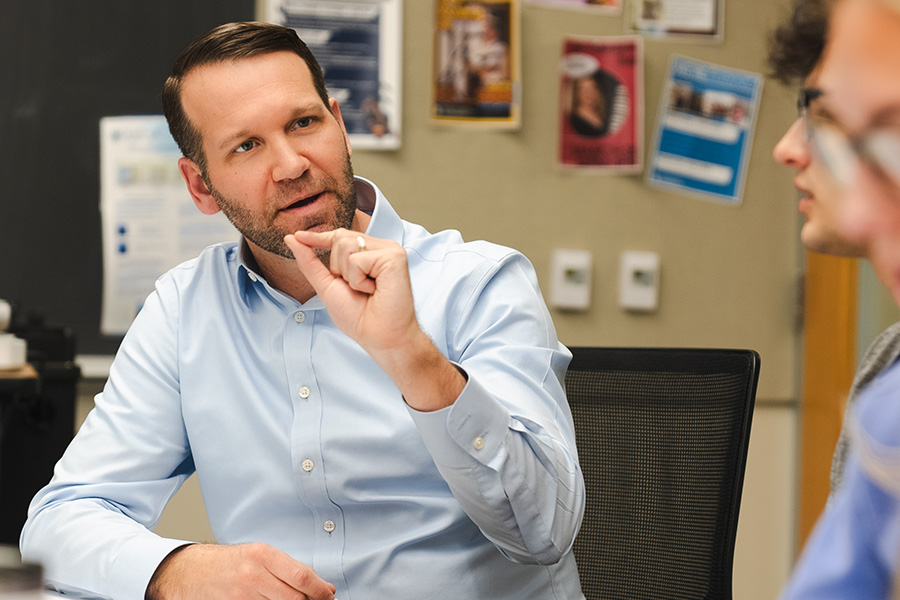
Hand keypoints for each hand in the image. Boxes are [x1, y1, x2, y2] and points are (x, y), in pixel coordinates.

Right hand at [146, 543, 335, 599]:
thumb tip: (323, 586)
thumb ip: (290, 569)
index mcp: (263, 555)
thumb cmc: (229, 562)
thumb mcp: (260, 555)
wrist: (189, 572)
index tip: (329, 596)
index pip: (302, 577)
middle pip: (295, 598)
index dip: (321, 591)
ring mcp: (241, 596)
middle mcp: (252, 575)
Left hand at [283, 229, 464, 410]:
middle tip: (359, 289)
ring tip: (368, 290)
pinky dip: (359, 280)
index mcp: (369, 252)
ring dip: (350, 276)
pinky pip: (359, 259)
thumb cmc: (360, 318)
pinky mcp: (394, 257)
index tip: (298, 236)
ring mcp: (390, 251)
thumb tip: (292, 239)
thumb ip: (310, 262)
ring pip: (347, 246)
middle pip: (340, 238)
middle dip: (338, 268)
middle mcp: (381, 247)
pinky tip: (374, 290)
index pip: (339, 235)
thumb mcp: (328, 286)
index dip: (318, 237)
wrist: (381, 338)